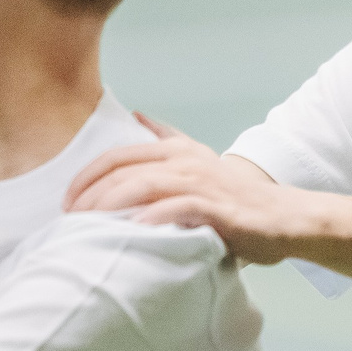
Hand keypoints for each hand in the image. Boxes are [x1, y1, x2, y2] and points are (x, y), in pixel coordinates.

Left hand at [62, 119, 335, 263]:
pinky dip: (148, 220)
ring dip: (109, 207)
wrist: (284, 217)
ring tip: (88, 228)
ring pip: (141, 186)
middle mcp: (185, 161)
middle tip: (69, 221)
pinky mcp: (216, 209)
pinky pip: (174, 210)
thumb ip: (168, 139)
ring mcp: (201, 184)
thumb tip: (138, 116)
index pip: (117, 156)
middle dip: (89, 196)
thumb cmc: (236, 196)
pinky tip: (130, 234)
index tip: (67, 202)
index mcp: (177, 150)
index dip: (85, 177)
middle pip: (122, 171)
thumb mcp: (199, 159)